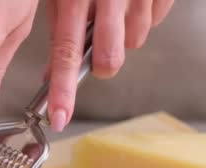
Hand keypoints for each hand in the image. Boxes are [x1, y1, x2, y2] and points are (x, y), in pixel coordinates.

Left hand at [44, 0, 173, 131]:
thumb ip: (58, 30)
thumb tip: (50, 76)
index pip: (66, 53)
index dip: (62, 90)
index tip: (59, 118)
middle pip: (109, 59)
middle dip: (104, 64)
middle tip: (99, 46)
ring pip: (135, 41)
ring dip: (124, 35)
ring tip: (116, 11)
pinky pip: (155, 21)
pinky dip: (144, 18)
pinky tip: (132, 2)